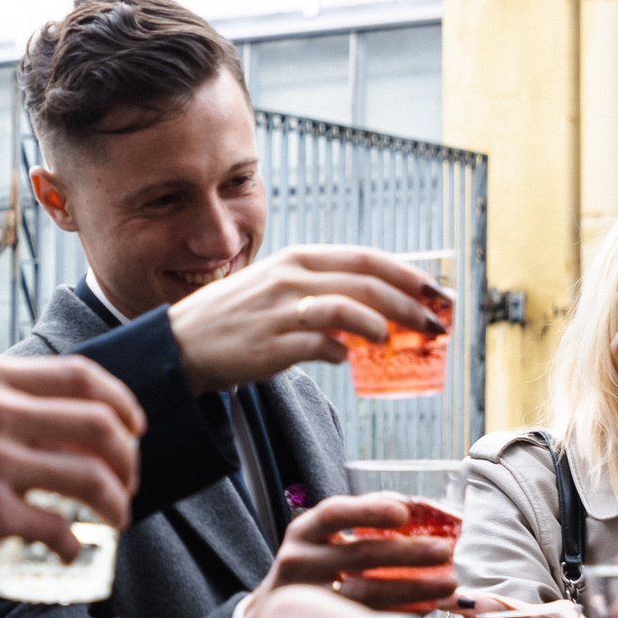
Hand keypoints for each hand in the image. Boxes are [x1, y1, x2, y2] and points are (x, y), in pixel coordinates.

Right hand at [0, 355, 143, 557]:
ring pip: (92, 479)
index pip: (83, 378)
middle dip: (128, 459)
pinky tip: (68, 552)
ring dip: (115, 503)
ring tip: (114, 519)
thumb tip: (40, 415)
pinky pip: (57, 528)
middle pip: (101, 428)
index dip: (122, 404)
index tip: (133, 427)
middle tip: (128, 481)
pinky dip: (73, 544)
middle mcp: (0, 412)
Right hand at [167, 247, 444, 395]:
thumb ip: (322, 289)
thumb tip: (373, 309)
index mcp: (298, 259)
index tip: (435, 290)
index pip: (366, 259)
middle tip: (436, 322)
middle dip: (410, 303)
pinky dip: (340, 352)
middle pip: (368, 284)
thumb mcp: (278, 286)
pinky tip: (345, 358)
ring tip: (395, 340)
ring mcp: (281, 310)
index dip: (407, 274)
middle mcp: (292, 278)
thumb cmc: (235, 317)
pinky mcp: (272, 344)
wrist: (182, 344)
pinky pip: (321, 345)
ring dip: (382, 326)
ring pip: (349, 309)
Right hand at [257, 494, 458, 614]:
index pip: (333, 514)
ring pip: (366, 593)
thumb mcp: (322, 537)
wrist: (275, 609)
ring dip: (412, 587)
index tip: (404, 512)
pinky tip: (428, 607)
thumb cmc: (313, 564)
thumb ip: (359, 519)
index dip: (368, 510)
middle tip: (445, 551)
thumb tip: (411, 504)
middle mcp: (300, 562)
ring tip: (448, 583)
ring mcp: (309, 598)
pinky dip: (401, 613)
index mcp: (304, 531)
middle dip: (407, 553)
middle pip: (359, 556)